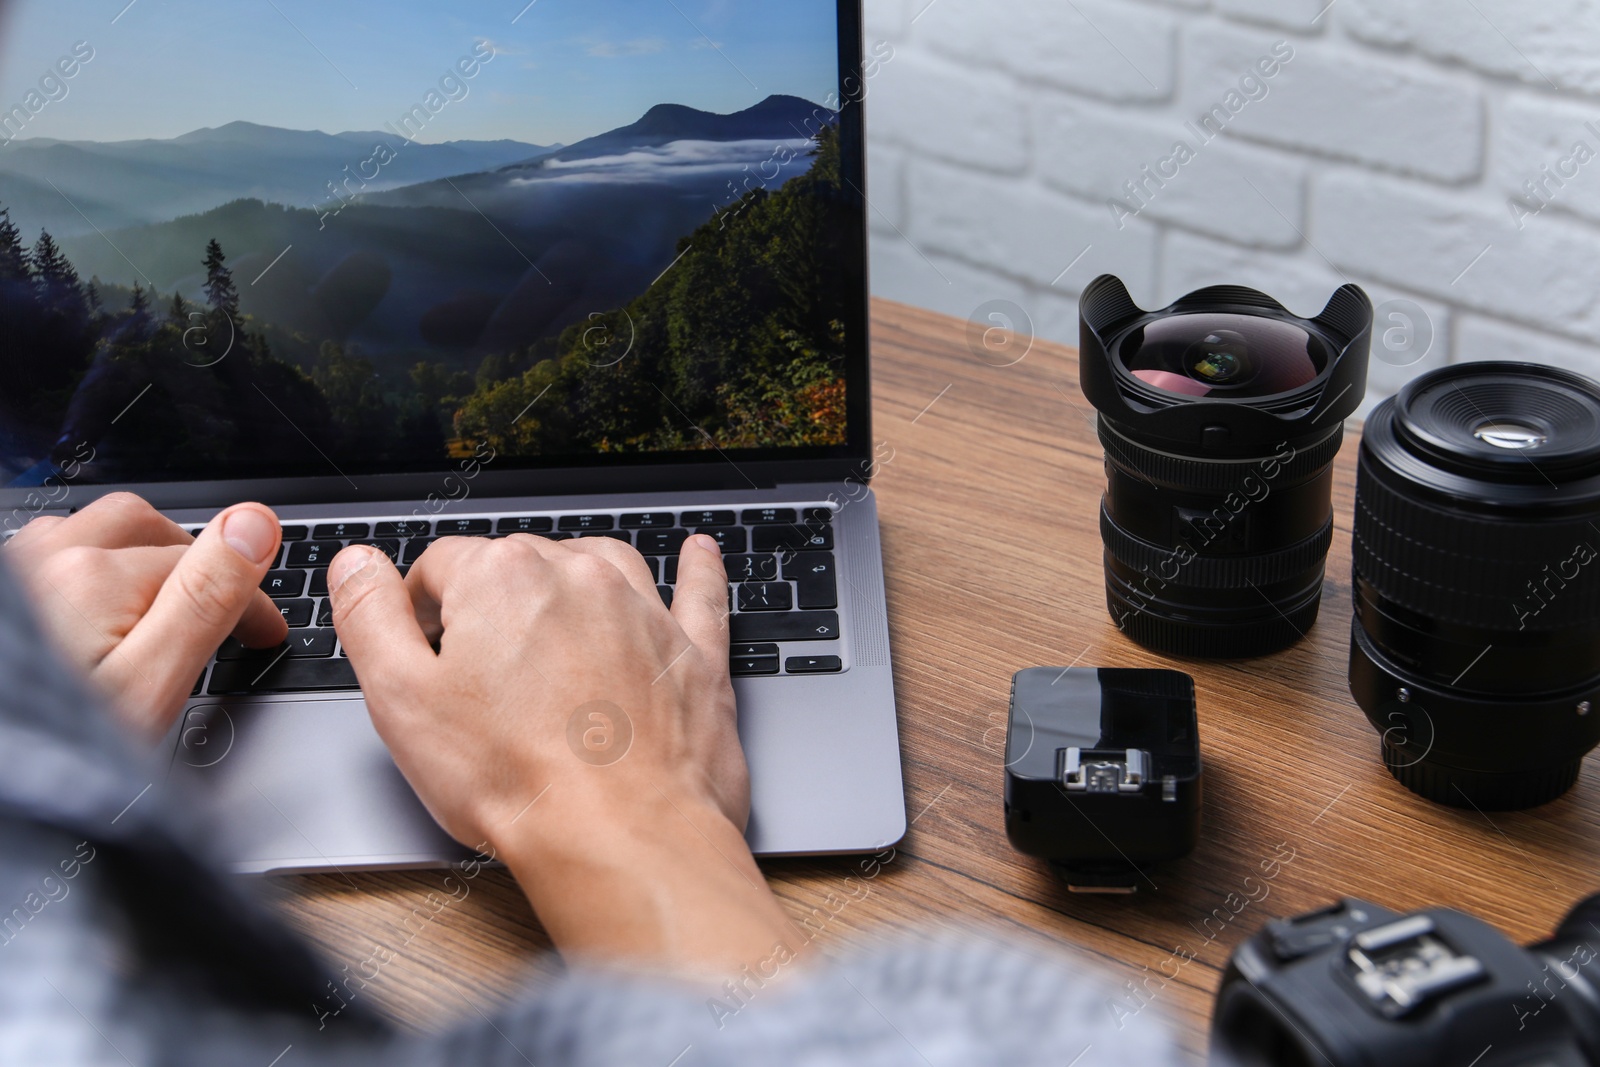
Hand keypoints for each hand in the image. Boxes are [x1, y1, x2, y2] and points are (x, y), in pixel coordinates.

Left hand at [6, 493, 287, 737]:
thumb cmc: (61, 749)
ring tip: (165, 613)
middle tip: (226, 614)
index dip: (249, 600)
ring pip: (96, 533)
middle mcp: (46, 558)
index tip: (266, 634)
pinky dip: (92, 575)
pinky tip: (101, 620)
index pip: (202, 563)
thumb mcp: (152, 683)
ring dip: (140, 560)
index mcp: (92, 576)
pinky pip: (54, 557)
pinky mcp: (4, 597)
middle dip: (195, 563)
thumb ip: (206, 597)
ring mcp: (15, 574)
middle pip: (148, 529)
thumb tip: (254, 524)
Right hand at [328, 533, 799, 974]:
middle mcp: (580, 577)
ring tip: (558, 617)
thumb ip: (368, 618)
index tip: (423, 648)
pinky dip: (697, 571)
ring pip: (602, 568)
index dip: (421, 609)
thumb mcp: (401, 700)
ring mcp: (645, 611)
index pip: (442, 564)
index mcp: (503, 578)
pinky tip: (697, 553)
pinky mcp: (695, 653)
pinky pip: (698, 593)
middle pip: (522, 565)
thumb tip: (355, 564)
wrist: (621, 836)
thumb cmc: (517, 781)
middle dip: (496, 605)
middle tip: (483, 674)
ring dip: (576, 584)